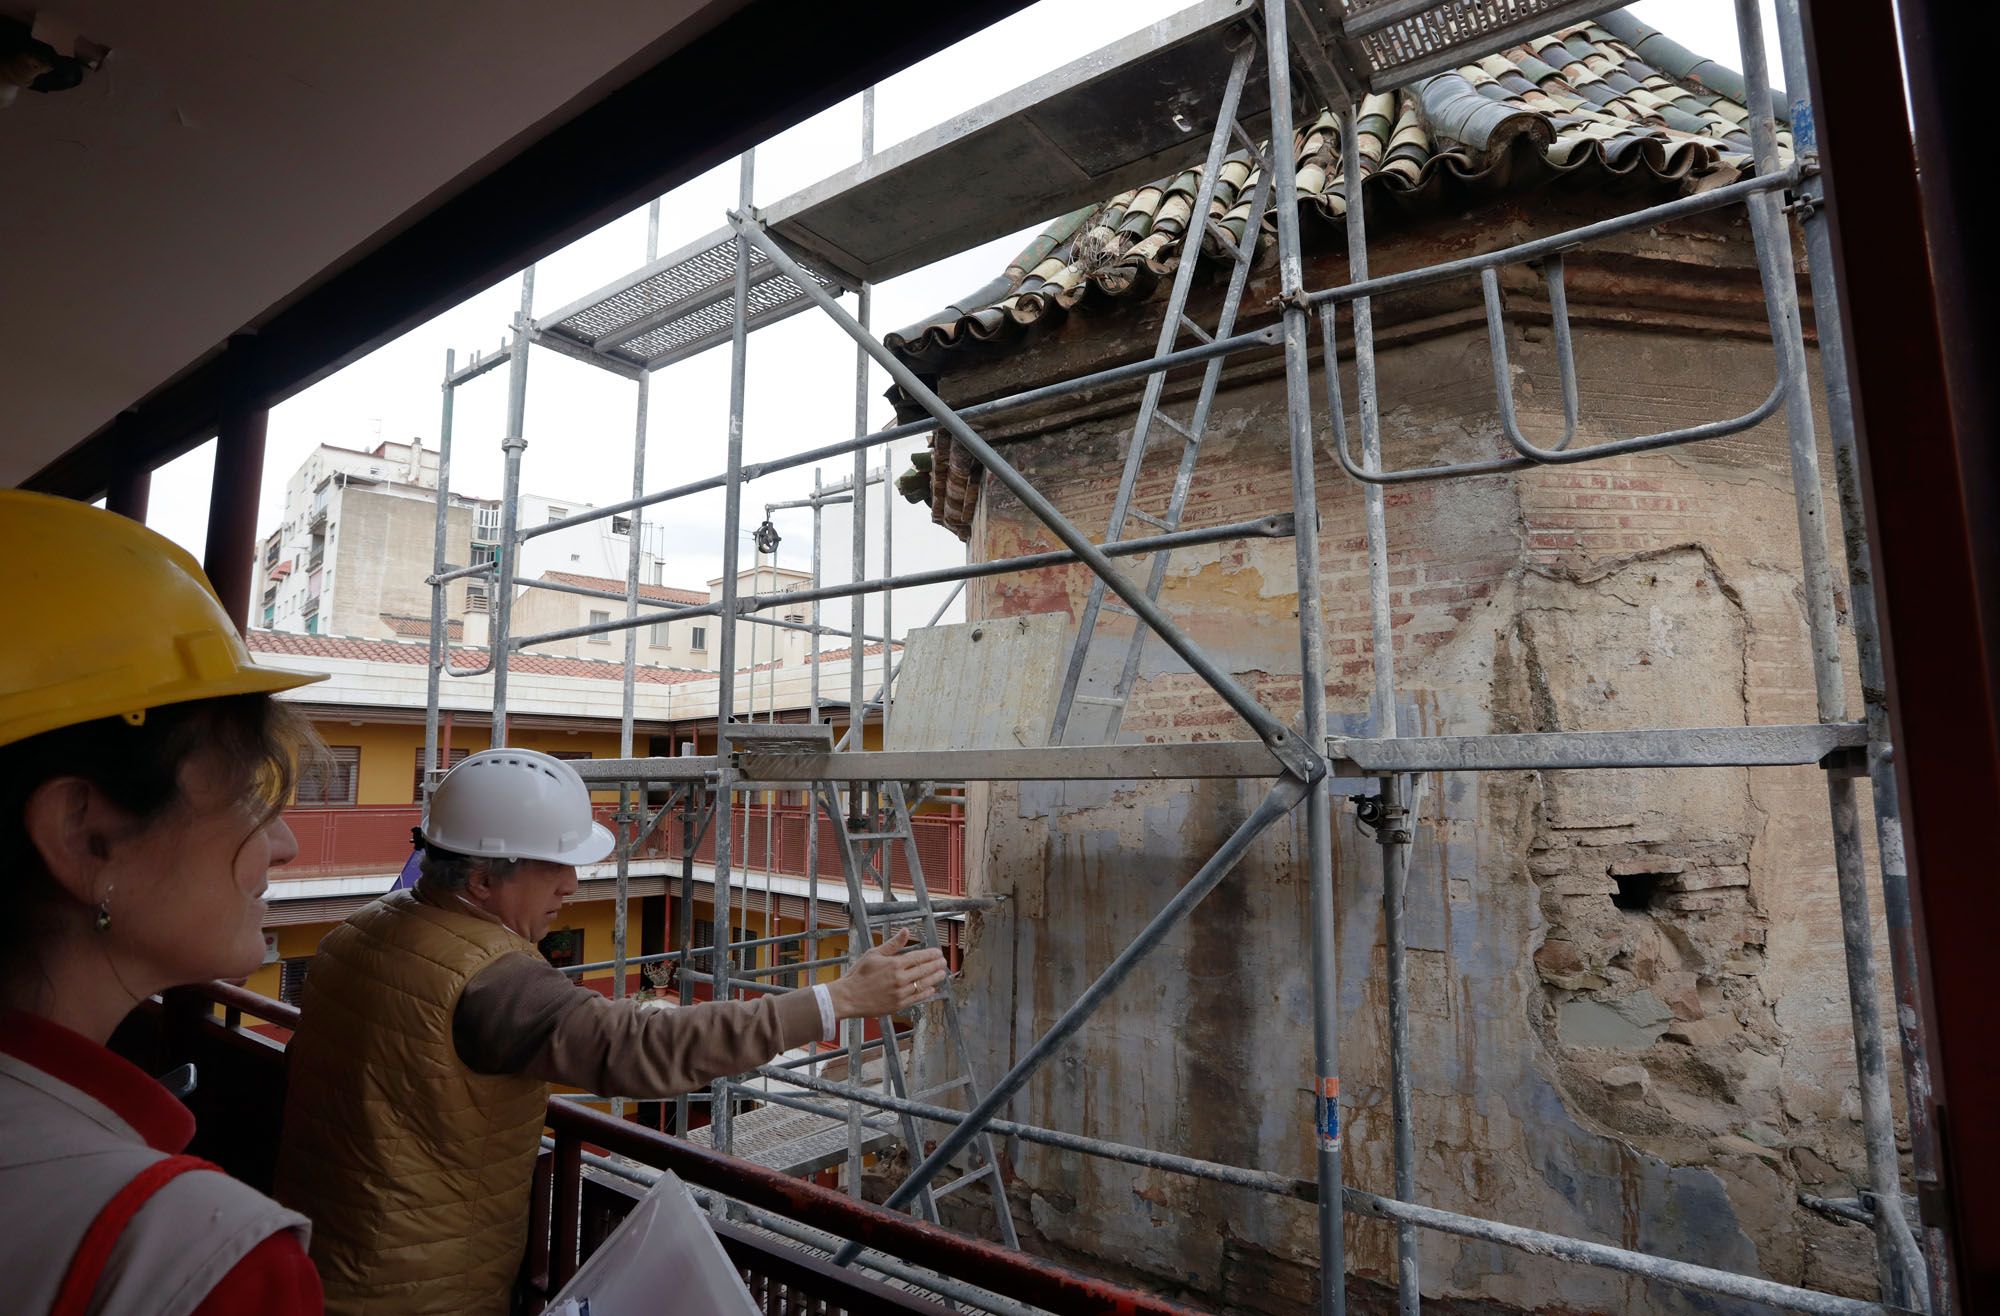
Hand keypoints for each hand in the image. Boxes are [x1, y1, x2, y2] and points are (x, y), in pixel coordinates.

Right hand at [827, 929, 947, 1019]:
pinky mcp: (898, 1005)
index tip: (938, 952)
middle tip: (943, 962)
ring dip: (935, 978)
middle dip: (936, 965)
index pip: (919, 957)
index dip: (930, 955)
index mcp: (894, 964)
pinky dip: (926, 993)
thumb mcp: (874, 954)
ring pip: (923, 984)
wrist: (849, 997)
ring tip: (941, 974)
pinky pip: (917, 998)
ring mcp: (900, 993)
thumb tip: (905, 931)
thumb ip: (892, 944)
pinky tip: (931, 989)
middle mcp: (900, 979)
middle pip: (924, 970)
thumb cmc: (859, 974)